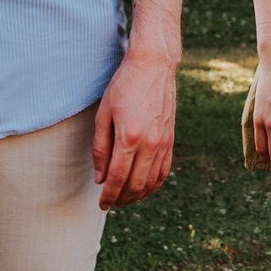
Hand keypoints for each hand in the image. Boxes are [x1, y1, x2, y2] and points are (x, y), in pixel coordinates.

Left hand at [92, 41, 178, 209]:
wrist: (153, 65)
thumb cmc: (124, 86)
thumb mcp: (104, 114)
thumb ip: (100, 148)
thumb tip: (100, 178)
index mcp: (129, 137)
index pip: (117, 178)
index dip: (108, 196)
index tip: (102, 205)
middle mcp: (149, 144)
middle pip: (135, 185)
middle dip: (121, 199)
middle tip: (111, 203)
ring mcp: (163, 143)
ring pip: (151, 182)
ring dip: (137, 195)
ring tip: (125, 198)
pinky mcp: (170, 139)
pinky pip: (164, 171)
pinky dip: (154, 185)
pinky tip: (144, 188)